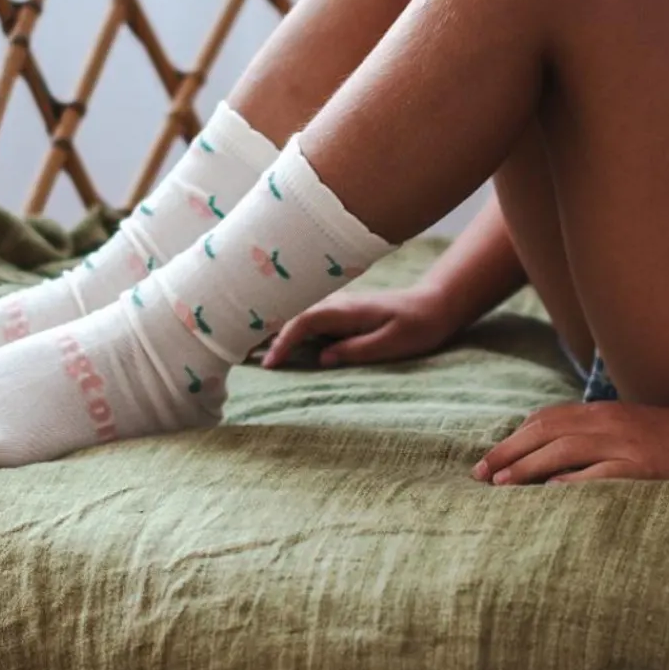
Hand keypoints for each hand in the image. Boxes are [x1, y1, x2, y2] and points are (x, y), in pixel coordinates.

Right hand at [260, 284, 457, 369]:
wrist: (435, 305)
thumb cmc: (418, 326)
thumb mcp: (393, 344)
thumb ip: (357, 350)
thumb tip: (323, 359)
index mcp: (346, 310)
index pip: (303, 322)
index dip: (283, 342)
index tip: (268, 365)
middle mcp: (337, 304)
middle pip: (290, 314)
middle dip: (262, 331)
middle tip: (232, 350)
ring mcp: (337, 307)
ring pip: (295, 316)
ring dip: (271, 329)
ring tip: (242, 347)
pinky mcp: (340, 314)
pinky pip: (306, 321)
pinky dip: (287, 330)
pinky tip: (273, 343)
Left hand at [471, 400, 668, 484]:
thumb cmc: (667, 438)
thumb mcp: (624, 427)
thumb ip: (589, 433)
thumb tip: (547, 453)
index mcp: (600, 412)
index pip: (544, 419)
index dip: (512, 439)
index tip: (487, 461)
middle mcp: (607, 422)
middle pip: (545, 432)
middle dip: (508, 452)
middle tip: (479, 474)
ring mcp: (625, 444)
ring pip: (564, 451)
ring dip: (528, 467)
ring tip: (501, 485)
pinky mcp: (642, 467)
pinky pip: (600, 474)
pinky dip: (573, 483)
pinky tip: (550, 494)